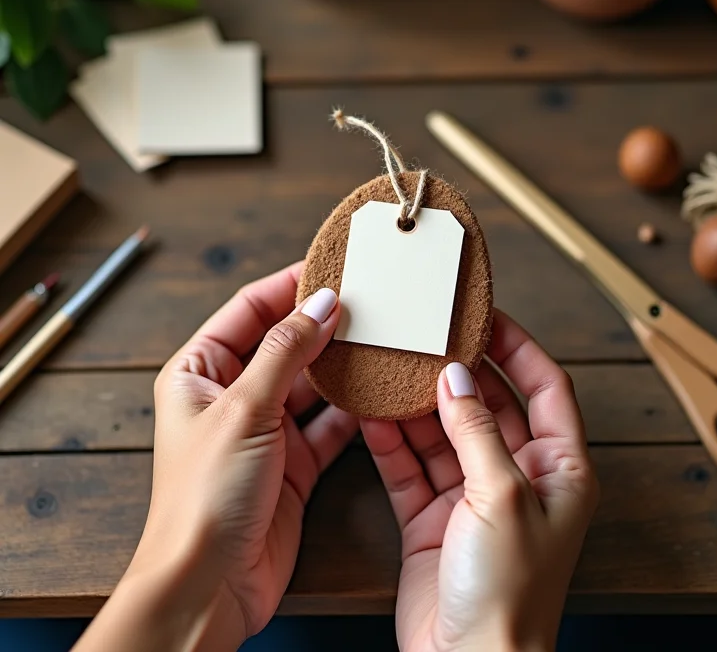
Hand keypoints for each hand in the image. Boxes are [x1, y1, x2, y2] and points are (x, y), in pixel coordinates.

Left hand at [75, 263, 357, 651]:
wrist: (211, 584)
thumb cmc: (204, 497)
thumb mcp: (244, 409)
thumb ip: (285, 351)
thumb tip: (321, 303)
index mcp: (200, 371)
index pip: (249, 309)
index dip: (289, 286)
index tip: (332, 267)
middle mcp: (231, 395)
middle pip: (283, 343)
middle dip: (323, 323)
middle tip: (368, 300)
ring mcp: (264, 429)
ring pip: (310, 382)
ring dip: (342, 364)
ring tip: (381, 337)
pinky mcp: (292, 462)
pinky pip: (328, 424)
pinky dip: (353, 409)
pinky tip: (380, 391)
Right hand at [361, 310, 598, 651]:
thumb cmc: (509, 592)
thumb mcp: (502, 495)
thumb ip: (477, 429)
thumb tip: (456, 375)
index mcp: (560, 469)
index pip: (546, 387)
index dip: (519, 347)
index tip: (487, 316)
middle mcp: (518, 476)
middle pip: (489, 404)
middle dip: (459, 371)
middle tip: (428, 335)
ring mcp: (472, 494)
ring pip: (444, 431)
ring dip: (419, 404)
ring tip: (392, 366)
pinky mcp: (432, 514)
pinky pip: (411, 464)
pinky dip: (392, 440)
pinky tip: (372, 414)